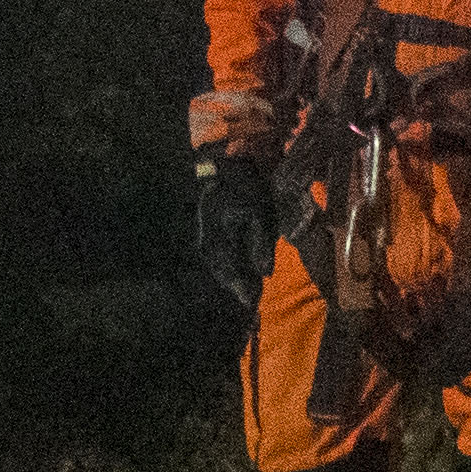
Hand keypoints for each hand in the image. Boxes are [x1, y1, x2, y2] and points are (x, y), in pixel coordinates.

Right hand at [192, 155, 276, 311]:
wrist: (228, 168)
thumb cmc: (248, 189)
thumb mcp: (261, 215)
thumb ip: (262, 245)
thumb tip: (265, 273)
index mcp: (221, 235)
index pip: (231, 269)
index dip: (242, 288)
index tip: (252, 303)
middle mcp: (208, 237)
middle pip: (220, 270)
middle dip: (235, 287)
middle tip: (249, 302)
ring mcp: (205, 233)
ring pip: (215, 264)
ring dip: (229, 279)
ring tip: (242, 291)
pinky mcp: (206, 229)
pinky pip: (214, 255)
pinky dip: (223, 267)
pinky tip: (233, 272)